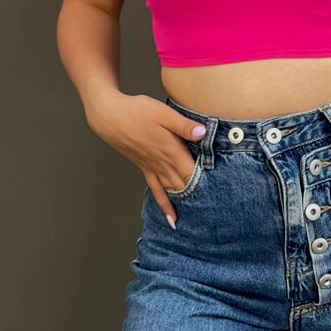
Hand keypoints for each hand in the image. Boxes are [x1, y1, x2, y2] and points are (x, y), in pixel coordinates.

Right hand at [86, 92, 206, 227]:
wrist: (109, 117)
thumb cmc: (136, 112)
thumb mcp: (163, 113)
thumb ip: (184, 126)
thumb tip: (203, 133)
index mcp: (171, 150)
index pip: (194, 172)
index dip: (208, 183)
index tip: (221, 194)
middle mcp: (163, 163)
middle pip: (186, 185)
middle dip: (200, 197)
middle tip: (216, 211)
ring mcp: (153, 168)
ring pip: (173, 191)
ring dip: (186, 203)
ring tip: (199, 218)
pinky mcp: (144, 168)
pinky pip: (157, 191)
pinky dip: (165, 205)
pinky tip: (171, 218)